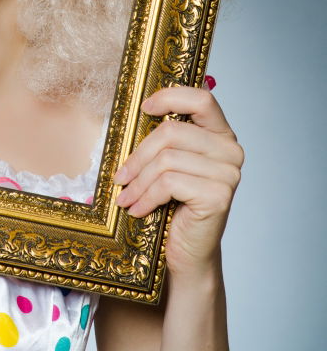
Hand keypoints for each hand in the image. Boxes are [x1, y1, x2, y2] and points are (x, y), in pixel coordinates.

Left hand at [113, 86, 243, 277]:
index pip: (202, 99)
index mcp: (220, 135)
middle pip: (172, 132)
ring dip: (137, 181)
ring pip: (166, 159)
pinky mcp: (218, 196)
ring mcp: (228, 174)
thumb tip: (139, 110)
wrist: (189, 253)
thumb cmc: (175, 205)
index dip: (171, 97)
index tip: (144, 108)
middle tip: (119, 177)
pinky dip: (146, 196)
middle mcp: (230, 151)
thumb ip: (166, 139)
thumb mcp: (170, 165)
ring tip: (125, 197)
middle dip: (138, 156)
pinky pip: (168, 183)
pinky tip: (136, 209)